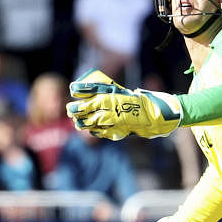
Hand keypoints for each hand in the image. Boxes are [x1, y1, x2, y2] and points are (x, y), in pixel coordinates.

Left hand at [66, 69, 181, 139]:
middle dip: (76, 114)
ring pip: (90, 125)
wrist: (150, 114)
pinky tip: (91, 128)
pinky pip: (100, 133)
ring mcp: (111, 125)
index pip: (85, 105)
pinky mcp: (115, 133)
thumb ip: (98, 90)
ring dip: (82, 123)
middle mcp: (108, 113)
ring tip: (78, 122)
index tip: (70, 104)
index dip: (75, 106)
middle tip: (72, 111)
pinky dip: (93, 130)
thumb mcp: (114, 91)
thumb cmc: (132, 99)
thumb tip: (76, 88)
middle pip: (85, 116)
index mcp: (108, 100)